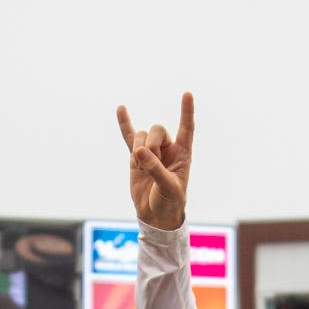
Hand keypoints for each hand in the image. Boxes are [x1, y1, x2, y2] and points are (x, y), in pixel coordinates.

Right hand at [116, 95, 192, 230]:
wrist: (155, 215)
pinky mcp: (136, 157)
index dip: (187, 112)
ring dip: (139, 148)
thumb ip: (155, 169)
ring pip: (141, 135)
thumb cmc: (169, 202)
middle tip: (149, 161)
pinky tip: (121, 109)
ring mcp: (151, 151)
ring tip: (141, 166)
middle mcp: (168, 149)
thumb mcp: (168, 187)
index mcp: (182, 153)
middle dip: (151, 143)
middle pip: (157, 130)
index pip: (187, 128)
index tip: (187, 94)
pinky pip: (129, 137)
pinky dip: (125, 124)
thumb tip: (140, 151)